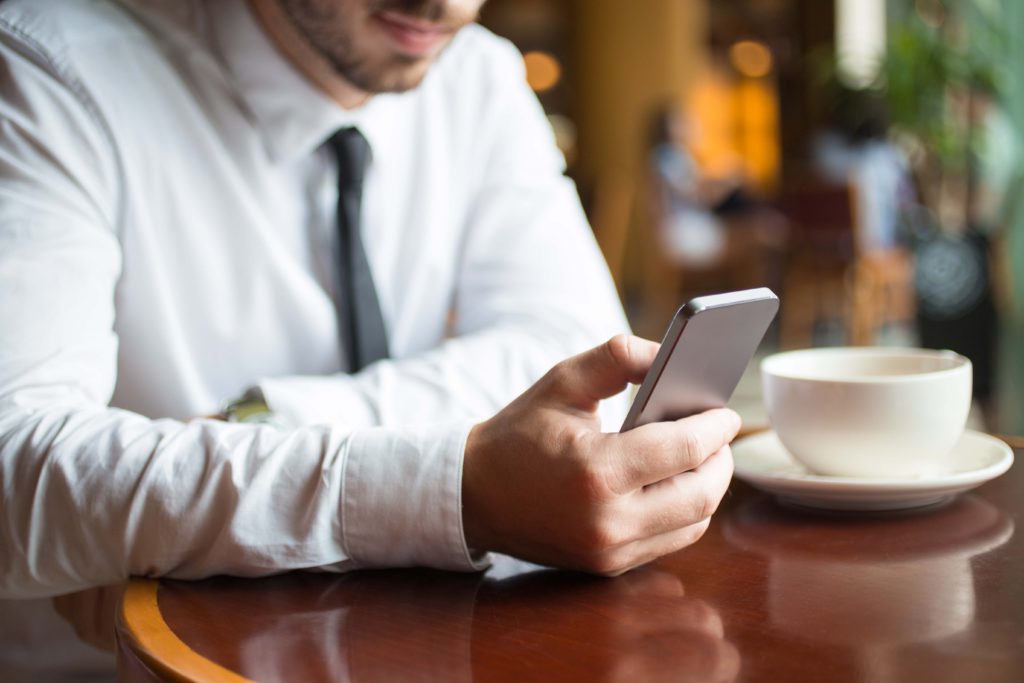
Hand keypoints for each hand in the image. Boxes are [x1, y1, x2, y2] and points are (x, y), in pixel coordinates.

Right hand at [463, 335, 739, 575]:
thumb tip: (670, 355)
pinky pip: (669, 540)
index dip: (716, 427)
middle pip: (702, 495)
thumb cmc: (520, 433)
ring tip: (703, 456)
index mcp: (597, 470)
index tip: (727, 412)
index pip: (684, 450)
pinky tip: (677, 482)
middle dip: (721, 459)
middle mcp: (608, 520)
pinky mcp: (608, 568)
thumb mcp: (562, 381)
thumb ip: (618, 357)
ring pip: (693, 524)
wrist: (475, 495)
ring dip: (708, 488)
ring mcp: (609, 551)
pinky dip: (684, 511)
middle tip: (720, 433)